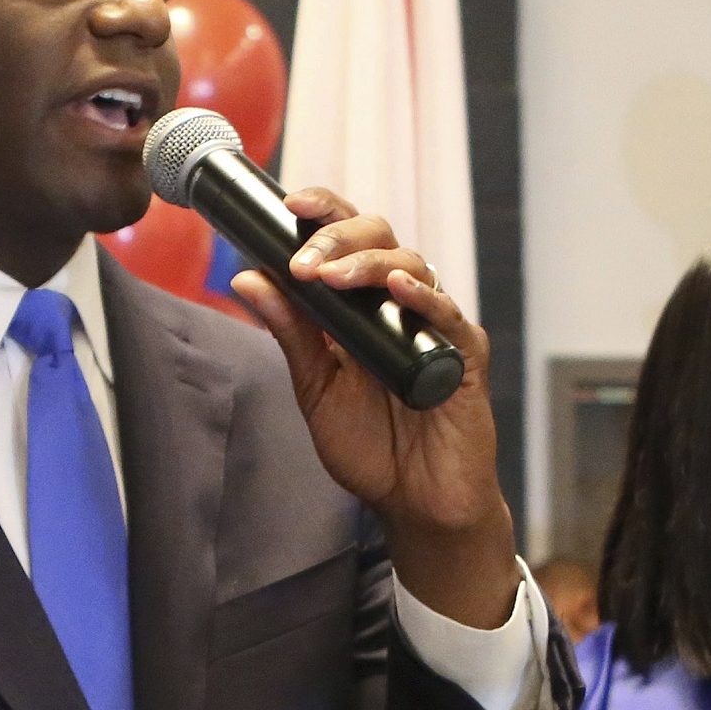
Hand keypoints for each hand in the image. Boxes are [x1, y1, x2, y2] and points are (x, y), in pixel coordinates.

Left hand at [232, 189, 517, 628]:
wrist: (414, 504)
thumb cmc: (372, 447)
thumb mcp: (316, 387)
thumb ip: (290, 332)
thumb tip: (247, 276)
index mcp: (364, 304)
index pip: (347, 238)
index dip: (324, 212)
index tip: (289, 205)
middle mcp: (401, 304)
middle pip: (380, 237)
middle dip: (337, 239)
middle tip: (305, 262)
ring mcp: (435, 326)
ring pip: (411, 266)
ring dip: (367, 265)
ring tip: (331, 279)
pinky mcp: (463, 356)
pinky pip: (446, 315)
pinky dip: (422, 298)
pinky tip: (396, 290)